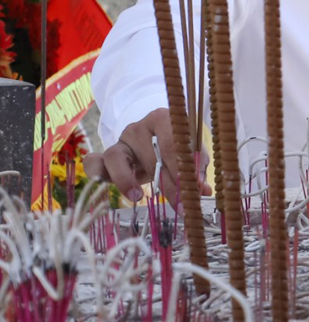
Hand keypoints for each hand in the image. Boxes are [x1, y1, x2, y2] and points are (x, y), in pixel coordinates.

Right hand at [84, 107, 210, 203]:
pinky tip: (108, 187)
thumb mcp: (191, 154)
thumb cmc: (176, 147)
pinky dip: (97, 175)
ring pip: (114, 157)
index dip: (181, 168)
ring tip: (138, 197)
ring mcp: (119, 141)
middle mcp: (138, 127)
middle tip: (178, 203)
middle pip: (148, 156)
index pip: (171, 143)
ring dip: (126, 180)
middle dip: (165, 183)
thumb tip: (202, 191)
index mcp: (163, 118)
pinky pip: (93, 163)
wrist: (154, 142)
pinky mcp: (104, 155)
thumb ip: (196, 169)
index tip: (190, 188)